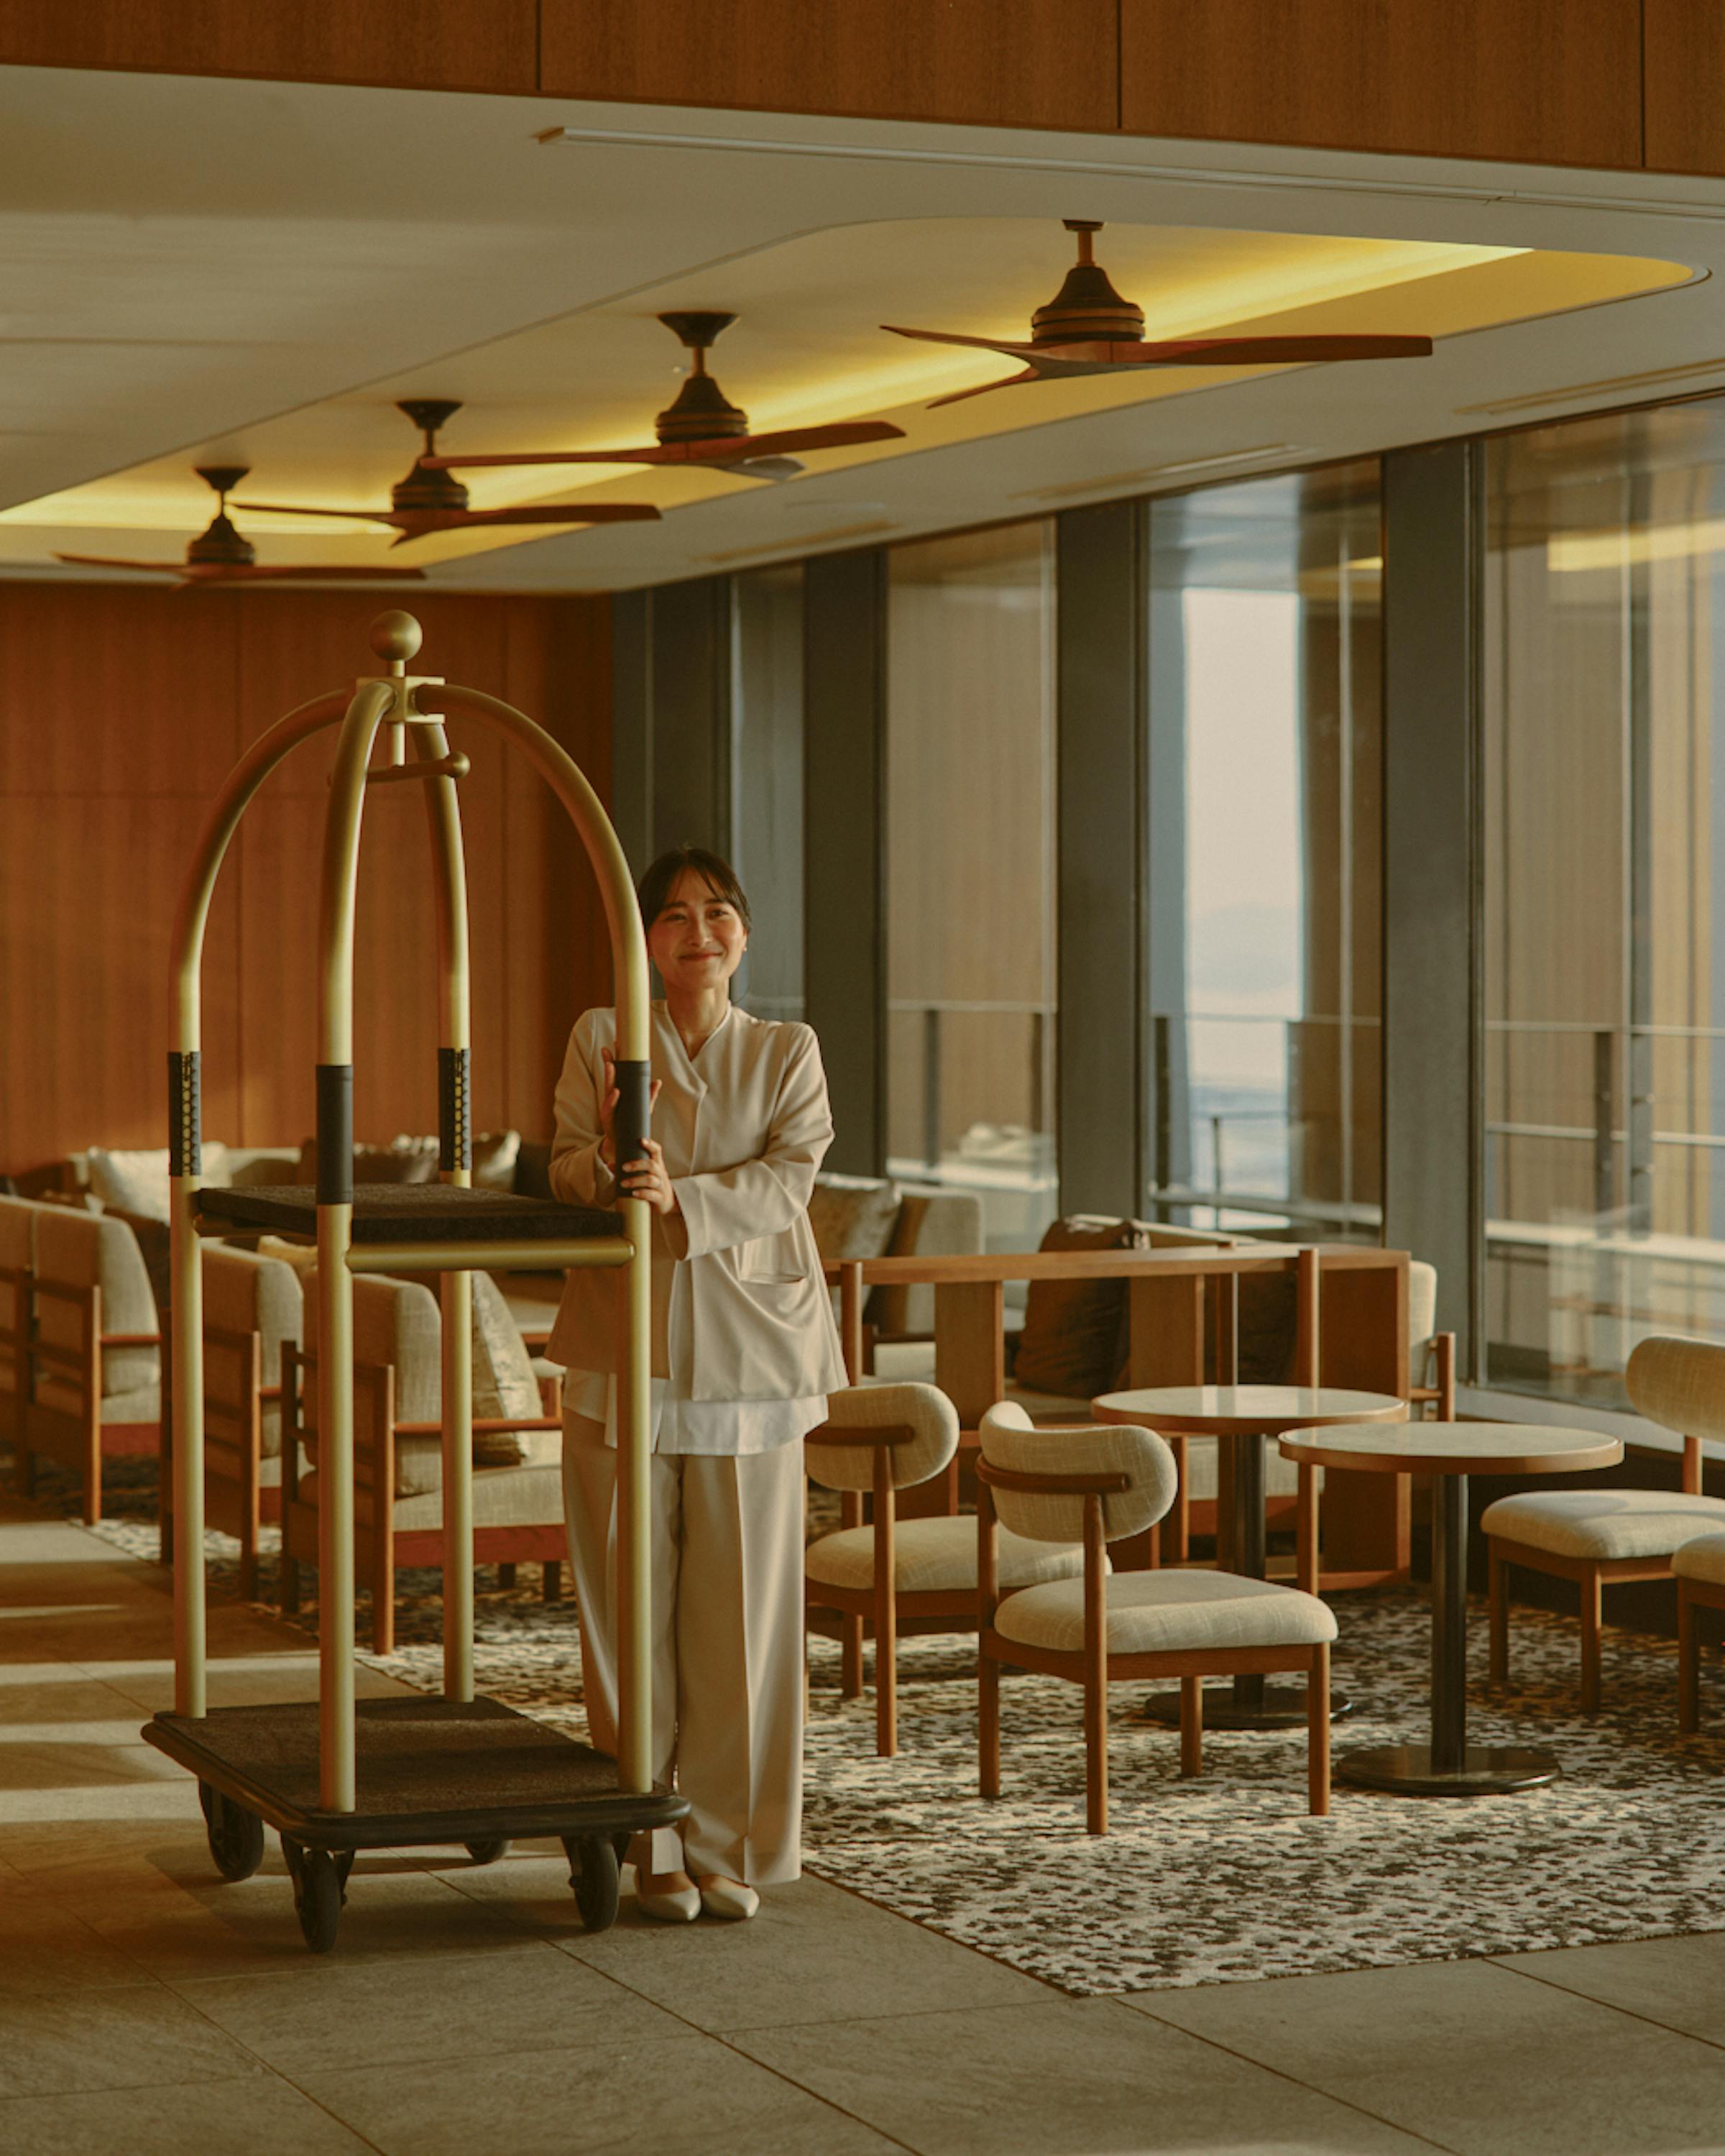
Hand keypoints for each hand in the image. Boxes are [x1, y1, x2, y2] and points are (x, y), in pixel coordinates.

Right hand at [598, 1046, 660, 1170]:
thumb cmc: (631, 1125)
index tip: (613, 1045)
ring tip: (611, 1066)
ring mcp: (608, 1109)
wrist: (623, 1146)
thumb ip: (649, 1096)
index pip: (616, 1074)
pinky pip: (609, 1108)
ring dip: (609, 1078)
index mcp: (618, 1094)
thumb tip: (658, 1081)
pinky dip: (612, 1099)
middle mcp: (611, 1099)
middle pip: (609, 1078)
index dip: (614, 1060)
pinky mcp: (607, 1120)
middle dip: (608, 1064)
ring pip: (607, 1090)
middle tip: (608, 1051)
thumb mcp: (643, 1110)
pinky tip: (616, 1091)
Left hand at [617, 1136, 678, 1215]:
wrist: (667, 1202)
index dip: (650, 1145)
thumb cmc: (651, 1185)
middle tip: (623, 1167)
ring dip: (635, 1180)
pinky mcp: (660, 1198)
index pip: (657, 1151)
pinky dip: (642, 1193)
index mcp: (657, 1165)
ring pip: (651, 1180)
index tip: (641, 1140)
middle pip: (652, 1165)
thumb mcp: (644, 1175)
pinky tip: (633, 1194)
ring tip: (623, 1183)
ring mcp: (661, 1186)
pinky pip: (652, 1195)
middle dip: (637, 1164)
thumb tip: (610, 1165)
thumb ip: (628, 1169)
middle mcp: (660, 1174)